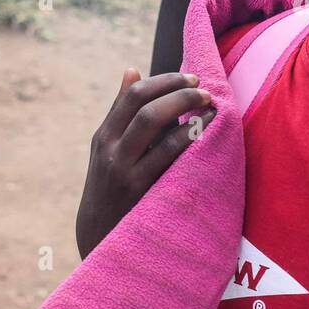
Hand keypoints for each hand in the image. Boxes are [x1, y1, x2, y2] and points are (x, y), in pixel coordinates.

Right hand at [75, 69, 215, 257]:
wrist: (98, 238)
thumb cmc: (111, 187)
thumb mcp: (108, 151)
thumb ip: (121, 113)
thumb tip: (132, 70)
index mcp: (104, 137)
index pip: (133, 95)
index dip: (165, 81)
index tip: (190, 77)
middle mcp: (111, 150)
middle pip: (145, 106)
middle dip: (178, 91)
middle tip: (204, 88)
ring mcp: (124, 170)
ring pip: (153, 124)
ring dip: (186, 109)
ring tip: (210, 105)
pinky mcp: (140, 189)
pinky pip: (167, 154)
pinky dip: (188, 138)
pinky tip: (206, 132)